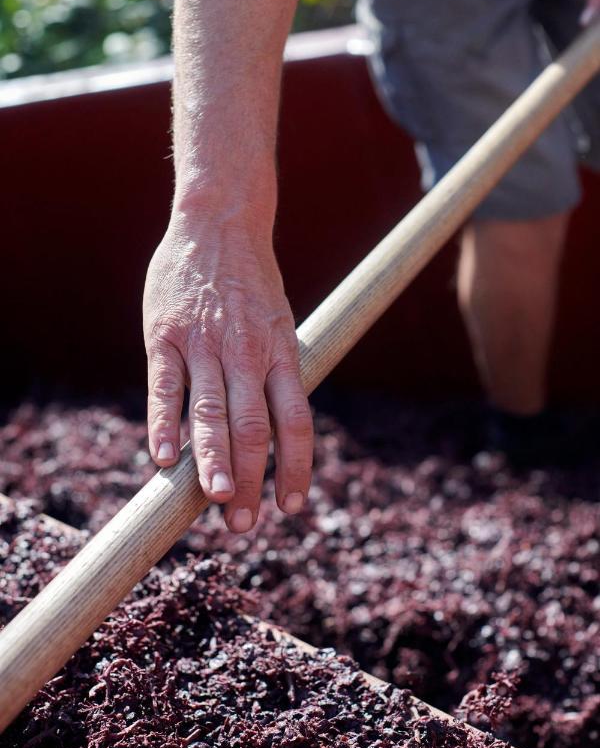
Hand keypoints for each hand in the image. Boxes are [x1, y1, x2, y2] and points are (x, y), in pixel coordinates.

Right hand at [142, 210, 312, 533]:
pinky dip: (163, 423)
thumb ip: (276, 373)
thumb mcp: (279, 324)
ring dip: (212, 461)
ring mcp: (205, 343)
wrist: (219, 223)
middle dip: (249, 479)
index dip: (295, 467)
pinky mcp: (165, 335)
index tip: (290, 506)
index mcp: (280, 353)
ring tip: (213, 502)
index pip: (295, 422)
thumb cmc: (251, 284)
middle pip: (253, 427)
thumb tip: (277, 431)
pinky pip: (164, 386)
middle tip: (242, 524)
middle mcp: (247, 353)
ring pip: (210, 412)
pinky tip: (162, 458)